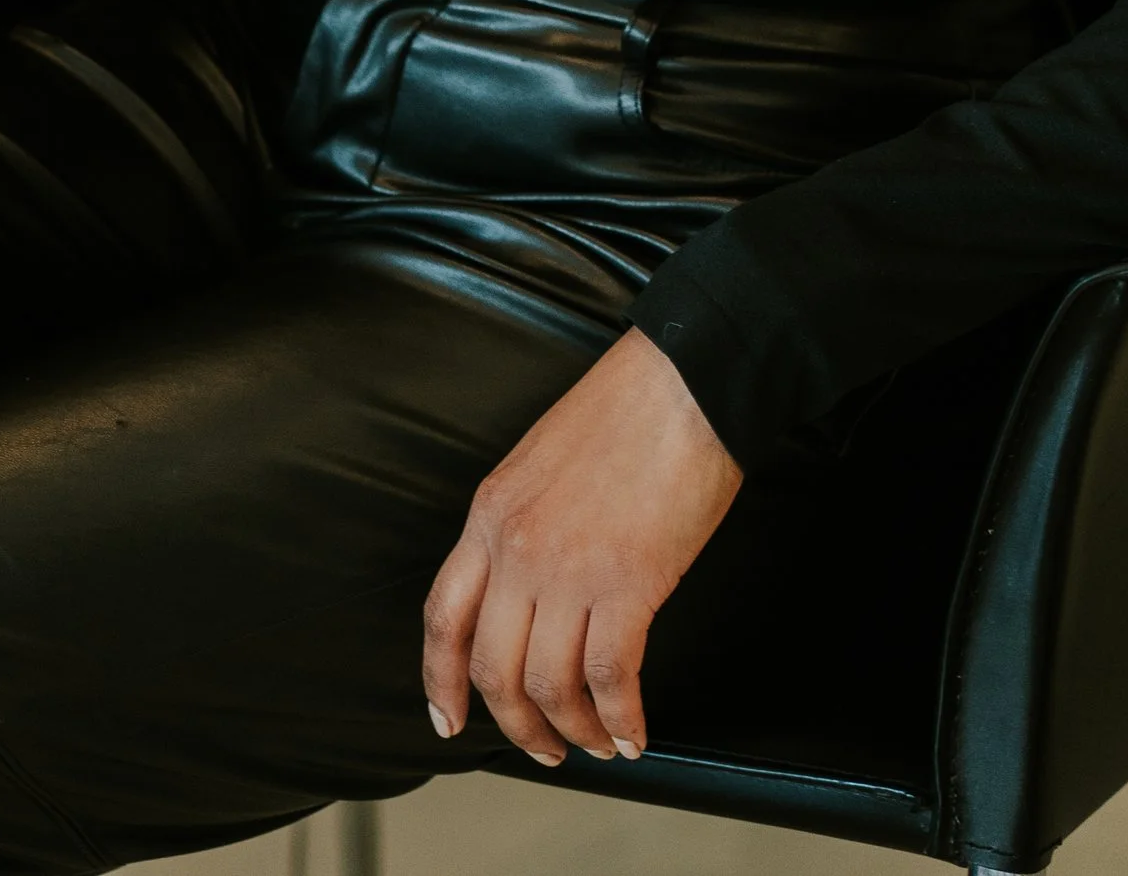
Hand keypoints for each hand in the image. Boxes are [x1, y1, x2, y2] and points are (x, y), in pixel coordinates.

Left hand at [422, 327, 742, 767]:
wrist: (686, 380)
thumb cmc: (627, 409)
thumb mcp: (540, 462)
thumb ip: (523, 525)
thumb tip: (531, 590)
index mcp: (491, 511)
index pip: (443, 616)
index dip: (440, 681)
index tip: (448, 719)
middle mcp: (519, 546)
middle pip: (493, 668)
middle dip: (517, 725)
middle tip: (543, 747)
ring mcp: (571, 568)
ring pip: (550, 686)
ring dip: (574, 730)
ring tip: (596, 741)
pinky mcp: (629, 584)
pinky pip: (612, 679)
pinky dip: (622, 719)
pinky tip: (634, 730)